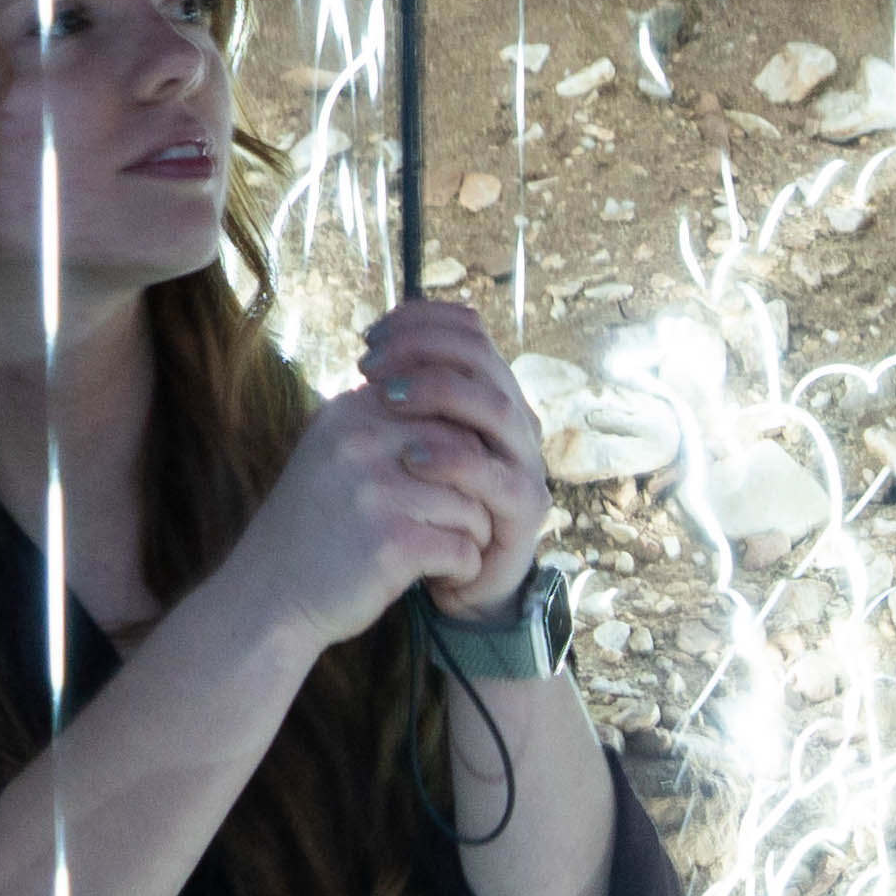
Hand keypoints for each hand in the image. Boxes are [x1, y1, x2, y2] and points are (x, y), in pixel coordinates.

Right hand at [222, 345, 506, 653]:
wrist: (267, 595)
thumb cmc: (315, 525)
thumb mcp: (335, 454)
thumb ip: (387, 424)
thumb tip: (467, 411)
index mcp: (351, 412)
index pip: (445, 410)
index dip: (461, 453)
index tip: (443, 487)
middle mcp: (361, 443)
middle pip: (468, 453)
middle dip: (474, 493)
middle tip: (456, 523)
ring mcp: (376, 493)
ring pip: (473, 504)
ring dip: (471, 536)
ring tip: (444, 552)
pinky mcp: (391, 544)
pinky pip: (464, 549)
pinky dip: (461, 570)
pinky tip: (438, 576)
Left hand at [357, 296, 555, 625]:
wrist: (450, 573)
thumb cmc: (421, 500)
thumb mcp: (406, 440)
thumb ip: (400, 399)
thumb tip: (370, 349)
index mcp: (488, 391)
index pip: (468, 332)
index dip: (422, 322)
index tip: (371, 336)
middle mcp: (514, 417)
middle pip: (483, 358)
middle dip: (423, 351)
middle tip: (371, 367)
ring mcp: (525, 461)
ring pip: (497, 408)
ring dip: (440, 393)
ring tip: (388, 399)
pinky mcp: (525, 508)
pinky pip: (498, 476)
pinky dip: (456, 461)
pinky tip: (412, 458)